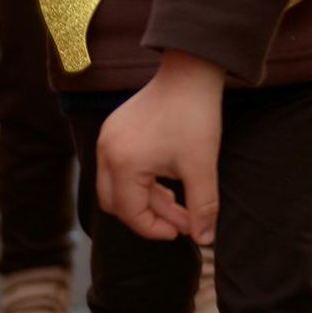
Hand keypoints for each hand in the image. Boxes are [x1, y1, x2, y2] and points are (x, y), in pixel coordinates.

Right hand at [95, 51, 225, 242]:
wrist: (190, 71)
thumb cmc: (195, 116)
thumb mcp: (202, 166)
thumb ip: (202, 207)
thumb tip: (205, 240)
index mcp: (123, 164)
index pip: (131, 213)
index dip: (155, 229)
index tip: (180, 232)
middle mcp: (106, 152)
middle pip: (117, 203)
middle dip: (149, 216)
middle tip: (180, 221)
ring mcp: (108, 139)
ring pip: (119, 185)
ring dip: (147, 198)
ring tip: (180, 202)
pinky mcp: (115, 129)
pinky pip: (119, 166)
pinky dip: (141, 179)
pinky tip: (169, 181)